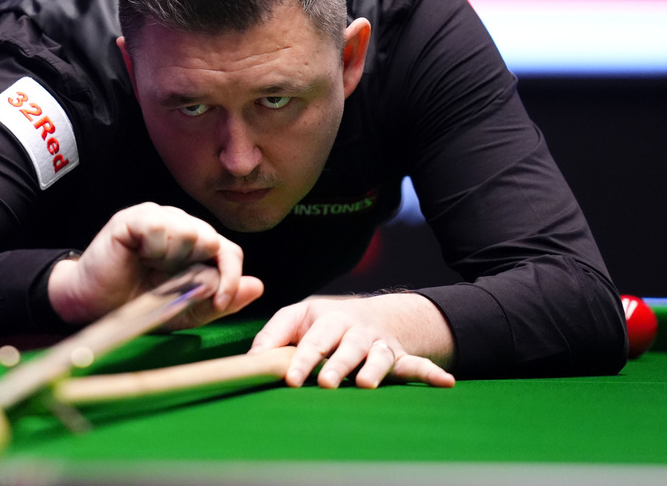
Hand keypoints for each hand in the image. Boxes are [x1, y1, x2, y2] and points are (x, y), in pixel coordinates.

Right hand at [48, 202, 263, 325]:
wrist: (94, 307)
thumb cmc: (138, 306)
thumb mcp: (185, 312)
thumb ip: (220, 301)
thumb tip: (257, 287)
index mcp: (197, 249)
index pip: (229, 252)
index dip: (230, 276)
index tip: (219, 301)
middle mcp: (182, 228)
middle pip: (212, 239)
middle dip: (197, 270)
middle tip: (171, 285)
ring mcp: (159, 219)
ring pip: (190, 230)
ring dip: (173, 259)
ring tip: (151, 268)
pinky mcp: (134, 218)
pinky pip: (160, 224)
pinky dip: (154, 246)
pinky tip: (140, 254)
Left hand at [248, 294, 455, 388]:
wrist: (365, 313)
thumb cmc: (321, 321)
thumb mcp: (295, 319)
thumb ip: (272, 337)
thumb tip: (250, 362)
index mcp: (326, 318)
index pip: (312, 340)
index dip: (301, 359)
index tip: (291, 379)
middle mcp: (354, 329)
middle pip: (345, 348)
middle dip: (336, 365)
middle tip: (326, 383)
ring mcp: (377, 343)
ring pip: (376, 356)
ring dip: (373, 369)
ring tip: (366, 383)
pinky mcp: (397, 356)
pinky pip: (415, 365)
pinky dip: (431, 373)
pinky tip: (446, 382)